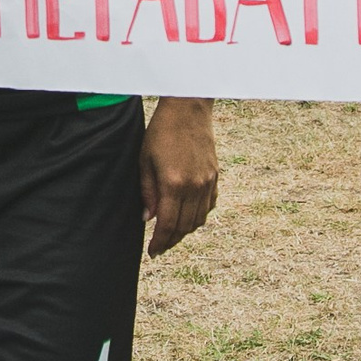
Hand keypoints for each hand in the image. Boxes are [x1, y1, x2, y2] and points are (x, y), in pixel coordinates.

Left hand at [140, 97, 218, 256]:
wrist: (188, 108)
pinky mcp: (215, 176)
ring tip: (172, 233)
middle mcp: (194, 187)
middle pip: (185, 227)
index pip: (168, 225)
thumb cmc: (161, 132)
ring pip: (199, 219)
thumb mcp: (145, 160)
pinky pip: (209, 206)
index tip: (152, 252)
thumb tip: (148, 219)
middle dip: (172, 240)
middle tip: (160, 246)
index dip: (160, 242)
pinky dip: (199, 216)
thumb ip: (147, 192)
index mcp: (174, 184)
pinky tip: (188, 215)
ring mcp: (208, 182)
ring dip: (185, 230)